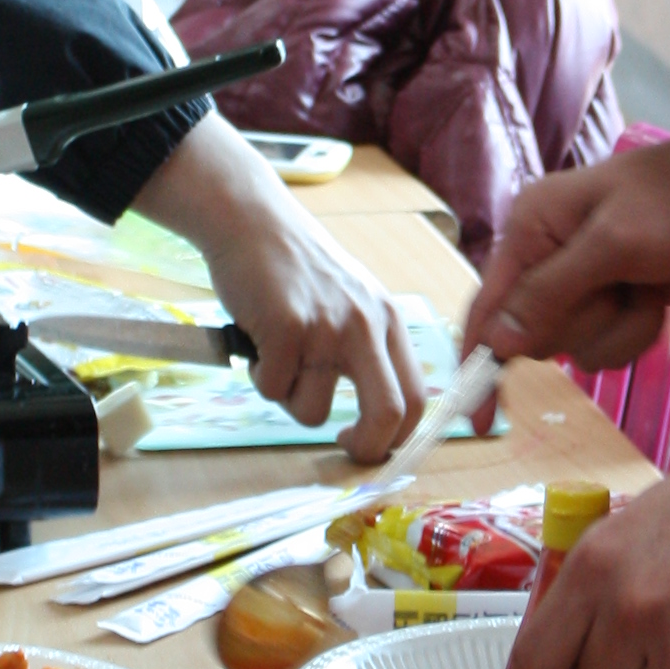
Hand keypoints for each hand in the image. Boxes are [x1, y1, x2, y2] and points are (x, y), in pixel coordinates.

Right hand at [137, 113, 424, 456]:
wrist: (252, 221)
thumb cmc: (296, 268)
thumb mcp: (353, 300)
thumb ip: (369, 347)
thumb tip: (377, 418)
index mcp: (389, 321)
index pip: (416, 398)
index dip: (396, 436)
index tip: (368, 441)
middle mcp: (367, 325)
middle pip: (388, 413)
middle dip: (365, 447)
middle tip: (341, 445)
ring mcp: (328, 327)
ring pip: (312, 410)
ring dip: (288, 398)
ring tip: (277, 358)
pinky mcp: (286, 328)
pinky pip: (272, 389)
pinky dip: (258, 377)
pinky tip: (257, 340)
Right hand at [466, 111, 669, 373]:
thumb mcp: (616, 244)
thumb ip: (551, 293)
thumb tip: (496, 344)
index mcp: (532, 226)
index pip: (488, 306)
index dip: (478, 359)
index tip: (475, 418)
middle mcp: (550, 255)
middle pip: (536, 335)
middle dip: (583, 324)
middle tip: (621, 284)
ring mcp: (588, 281)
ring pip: (578, 349)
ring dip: (619, 329)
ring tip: (648, 285)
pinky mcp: (622, 300)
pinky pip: (611, 346)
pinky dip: (639, 332)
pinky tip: (660, 296)